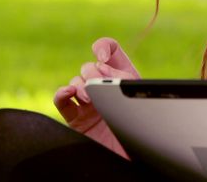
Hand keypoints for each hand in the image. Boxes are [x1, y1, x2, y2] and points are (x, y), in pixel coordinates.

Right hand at [53, 37, 141, 158]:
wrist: (136, 159)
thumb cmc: (145, 128)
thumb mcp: (140, 96)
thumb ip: (123, 78)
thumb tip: (100, 67)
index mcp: (123, 77)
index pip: (110, 50)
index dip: (104, 48)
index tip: (103, 58)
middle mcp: (105, 87)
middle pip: (89, 66)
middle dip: (92, 71)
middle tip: (98, 83)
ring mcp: (89, 102)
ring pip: (75, 81)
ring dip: (80, 84)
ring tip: (89, 98)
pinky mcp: (77, 119)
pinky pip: (62, 102)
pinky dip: (61, 93)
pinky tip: (68, 92)